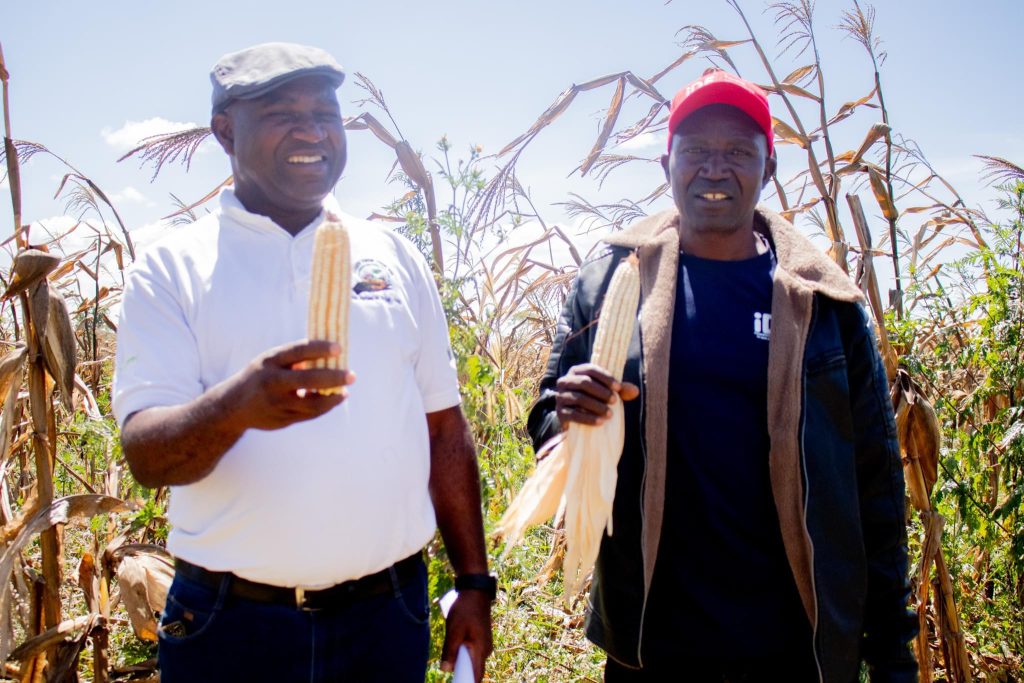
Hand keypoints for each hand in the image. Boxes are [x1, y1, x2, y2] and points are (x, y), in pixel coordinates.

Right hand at [221, 339, 354, 431]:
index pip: (298, 351)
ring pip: (312, 404)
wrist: (233, 407)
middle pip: (307, 380)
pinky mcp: (281, 420)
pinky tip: (334, 399)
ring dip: (333, 398)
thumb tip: (330, 354)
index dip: (320, 349)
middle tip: (352, 375)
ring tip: (345, 390)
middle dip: (333, 378)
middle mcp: (272, 382)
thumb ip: (295, 358)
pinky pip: (309, 415)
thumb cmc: (260, 376)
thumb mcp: (270, 361)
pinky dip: (324, 407)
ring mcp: (276, 404)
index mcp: (269, 361)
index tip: (340, 348)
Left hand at [440, 590, 492, 681]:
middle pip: (473, 668)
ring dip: (461, 659)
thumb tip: (446, 670)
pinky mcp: (481, 638)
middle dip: (461, 671)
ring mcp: (485, 643)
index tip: (457, 682)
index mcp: (481, 649)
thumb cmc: (465, 609)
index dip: (467, 682)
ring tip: (451, 649)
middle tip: (448, 665)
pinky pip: (472, 651)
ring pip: (471, 659)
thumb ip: (450, 651)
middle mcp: (486, 649)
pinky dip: (463, 651)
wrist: (475, 591)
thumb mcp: (454, 630)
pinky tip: (455, 642)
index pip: (476, 675)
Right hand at [554, 363, 638, 426]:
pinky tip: (600, 422)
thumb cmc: (593, 399)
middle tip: (615, 401)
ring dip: (596, 406)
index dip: (605, 378)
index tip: (619, 387)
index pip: (590, 369)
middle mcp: (565, 381)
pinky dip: (588, 418)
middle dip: (601, 392)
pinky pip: (573, 414)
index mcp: (576, 371)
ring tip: (610, 414)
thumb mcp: (606, 391)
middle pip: (584, 382)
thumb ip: (620, 390)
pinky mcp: (560, 412)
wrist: (575, 417)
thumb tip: (635, 391)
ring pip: (579, 398)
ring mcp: (560, 397)